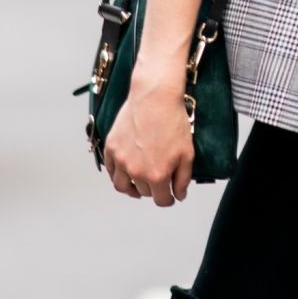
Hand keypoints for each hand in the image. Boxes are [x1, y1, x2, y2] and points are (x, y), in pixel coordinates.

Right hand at [103, 72, 194, 204]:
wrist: (155, 98)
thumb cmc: (173, 122)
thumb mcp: (187, 153)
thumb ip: (183, 179)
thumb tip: (179, 195)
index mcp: (157, 175)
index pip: (161, 200)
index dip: (168, 200)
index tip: (170, 197)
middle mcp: (136, 171)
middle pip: (143, 192)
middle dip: (153, 189)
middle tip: (159, 182)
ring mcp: (121, 160)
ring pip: (122, 186)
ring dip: (131, 188)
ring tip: (138, 185)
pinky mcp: (111, 148)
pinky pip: (110, 170)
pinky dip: (118, 174)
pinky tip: (125, 171)